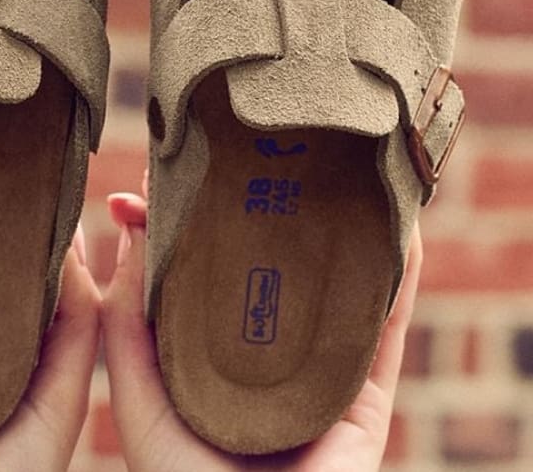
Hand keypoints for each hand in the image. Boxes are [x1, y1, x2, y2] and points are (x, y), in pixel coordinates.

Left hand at [100, 183, 422, 471]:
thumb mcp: (138, 398)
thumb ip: (128, 322)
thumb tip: (130, 229)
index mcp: (218, 349)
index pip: (207, 264)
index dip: (190, 211)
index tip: (167, 163)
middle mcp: (276, 350)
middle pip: (283, 262)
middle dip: (281, 201)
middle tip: (271, 133)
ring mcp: (325, 366)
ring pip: (346, 277)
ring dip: (355, 219)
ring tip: (352, 154)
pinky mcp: (370, 391)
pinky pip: (390, 317)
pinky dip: (403, 265)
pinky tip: (404, 215)